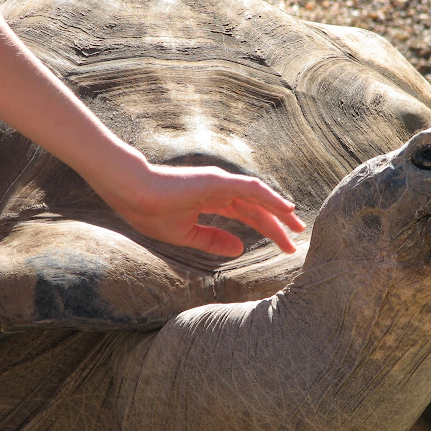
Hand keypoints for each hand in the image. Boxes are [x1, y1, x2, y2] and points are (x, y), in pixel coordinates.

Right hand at [91, 162, 305, 257]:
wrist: (133, 196)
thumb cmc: (152, 212)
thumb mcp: (188, 235)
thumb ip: (214, 240)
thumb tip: (240, 249)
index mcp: (212, 201)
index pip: (247, 216)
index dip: (266, 230)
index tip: (283, 246)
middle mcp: (221, 190)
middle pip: (257, 208)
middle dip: (278, 224)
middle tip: (297, 239)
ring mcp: (220, 183)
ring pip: (259, 197)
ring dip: (280, 211)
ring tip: (297, 225)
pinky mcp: (218, 181)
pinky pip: (251, 188)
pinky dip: (270, 197)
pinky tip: (285, 208)